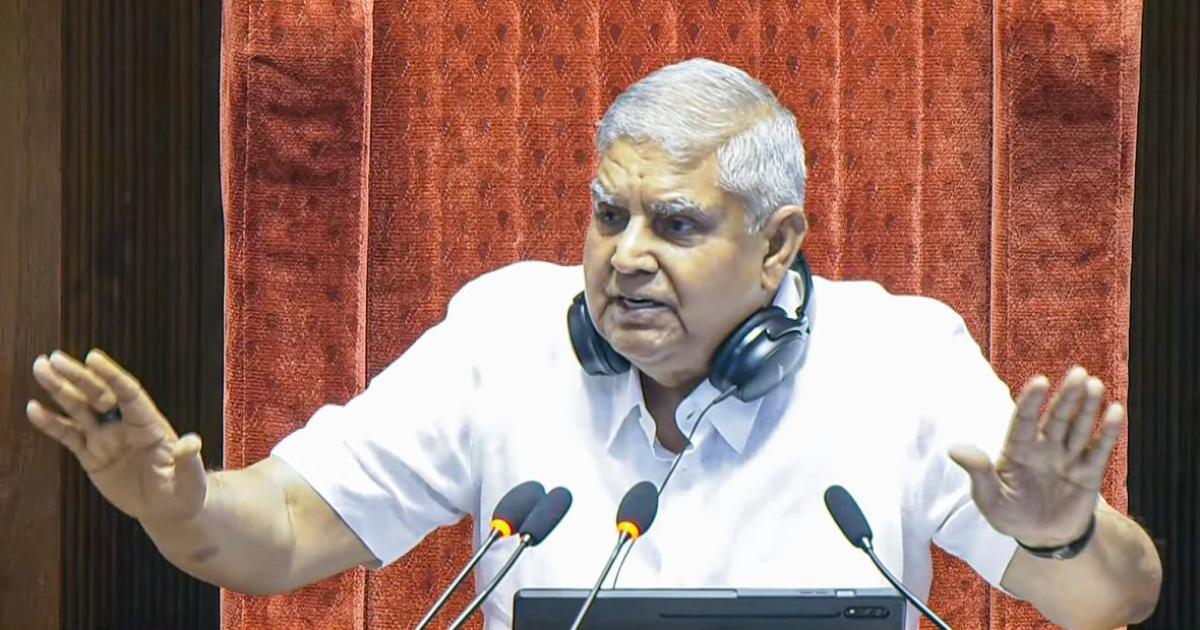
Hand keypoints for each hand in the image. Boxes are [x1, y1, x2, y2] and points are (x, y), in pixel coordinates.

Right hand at [26, 349, 207, 524]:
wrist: (168, 508)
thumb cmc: (185, 490)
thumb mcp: (190, 478)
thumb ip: (188, 460)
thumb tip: (191, 442)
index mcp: (150, 425)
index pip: (129, 393)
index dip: (111, 375)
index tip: (93, 357)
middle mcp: (125, 425)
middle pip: (99, 395)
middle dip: (77, 377)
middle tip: (52, 358)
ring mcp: (106, 438)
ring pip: (79, 409)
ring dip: (59, 389)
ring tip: (39, 368)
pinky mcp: (91, 455)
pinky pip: (68, 436)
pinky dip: (51, 423)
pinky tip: (33, 408)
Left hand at [949, 366, 1122, 546]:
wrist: (1042, 539)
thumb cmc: (1010, 515)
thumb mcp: (989, 499)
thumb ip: (978, 473)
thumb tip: (954, 449)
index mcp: (1018, 449)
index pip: (1024, 419)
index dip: (1031, 400)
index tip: (1040, 381)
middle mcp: (1044, 448)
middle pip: (1057, 417)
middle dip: (1067, 396)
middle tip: (1077, 373)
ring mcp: (1068, 458)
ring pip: (1079, 427)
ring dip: (1088, 407)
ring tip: (1094, 385)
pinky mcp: (1089, 473)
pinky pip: (1099, 449)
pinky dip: (1108, 431)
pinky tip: (1115, 411)